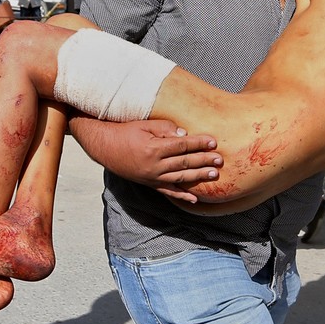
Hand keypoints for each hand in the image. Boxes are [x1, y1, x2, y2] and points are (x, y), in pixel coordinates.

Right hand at [70, 118, 220, 201]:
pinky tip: (195, 199)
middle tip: (220, 159)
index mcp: (153, 148)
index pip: (181, 145)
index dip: (198, 143)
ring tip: (214, 174)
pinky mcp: (149, 183)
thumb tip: (184, 134)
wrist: (104, 147)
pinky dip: (182, 195)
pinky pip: (168, 191)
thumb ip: (165, 128)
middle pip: (184, 162)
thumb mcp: (144, 124)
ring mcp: (152, 177)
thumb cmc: (125, 131)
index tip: (213, 142)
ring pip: (180, 178)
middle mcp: (154, 165)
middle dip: (203, 160)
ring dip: (198, 176)